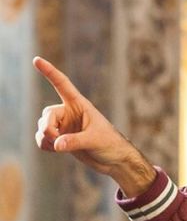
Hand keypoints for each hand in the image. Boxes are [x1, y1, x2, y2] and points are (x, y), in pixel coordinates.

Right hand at [32, 56, 156, 196]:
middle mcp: (69, 113)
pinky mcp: (61, 139)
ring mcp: (64, 126)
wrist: (115, 160)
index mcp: (80, 105)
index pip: (62, 84)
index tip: (36, 60)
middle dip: (47, 127)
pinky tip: (55, 149)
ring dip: (46, 138)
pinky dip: (44, 144)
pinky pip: (43, 139)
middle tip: (55, 138)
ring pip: (43, 127)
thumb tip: (57, 144)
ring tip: (59, 147)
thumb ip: (74, 141)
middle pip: (47, 114)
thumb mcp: (94, 140)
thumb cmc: (111, 144)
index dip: (49, 72)